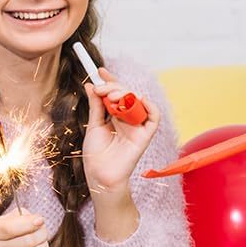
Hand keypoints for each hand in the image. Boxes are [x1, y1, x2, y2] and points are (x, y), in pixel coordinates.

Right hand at [0, 211, 51, 246]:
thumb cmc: (9, 232)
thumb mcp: (9, 219)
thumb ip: (23, 216)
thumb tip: (38, 221)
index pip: (9, 229)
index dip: (28, 223)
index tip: (40, 220)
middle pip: (28, 241)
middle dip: (42, 233)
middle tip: (43, 230)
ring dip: (44, 245)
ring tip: (41, 241)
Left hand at [81, 68, 160, 195]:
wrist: (100, 175)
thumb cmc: (95, 154)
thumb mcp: (93, 125)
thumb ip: (96, 105)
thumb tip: (91, 85)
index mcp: (114, 116)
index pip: (116, 93)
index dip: (110, 81)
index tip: (99, 71)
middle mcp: (127, 119)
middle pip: (127, 94)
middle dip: (114, 86)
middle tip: (101, 88)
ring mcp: (137, 126)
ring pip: (139, 101)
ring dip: (128, 93)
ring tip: (114, 96)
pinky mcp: (145, 135)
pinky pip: (154, 117)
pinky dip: (150, 106)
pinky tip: (140, 99)